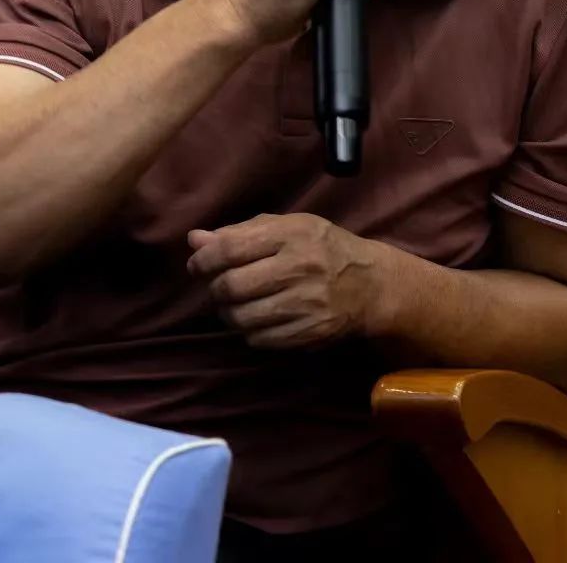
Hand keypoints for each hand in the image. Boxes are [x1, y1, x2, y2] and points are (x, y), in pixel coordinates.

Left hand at [187, 213, 391, 349]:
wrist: (371, 285)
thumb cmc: (322, 248)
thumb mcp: (288, 227)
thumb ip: (240, 232)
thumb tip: (194, 240)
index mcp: (291, 234)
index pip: (230, 249)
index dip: (204, 259)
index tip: (198, 265)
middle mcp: (299, 268)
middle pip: (231, 287)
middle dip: (214, 290)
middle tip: (218, 288)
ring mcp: (306, 304)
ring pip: (241, 318)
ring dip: (228, 314)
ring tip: (235, 305)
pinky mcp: (309, 333)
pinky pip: (259, 339)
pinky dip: (249, 331)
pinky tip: (258, 320)